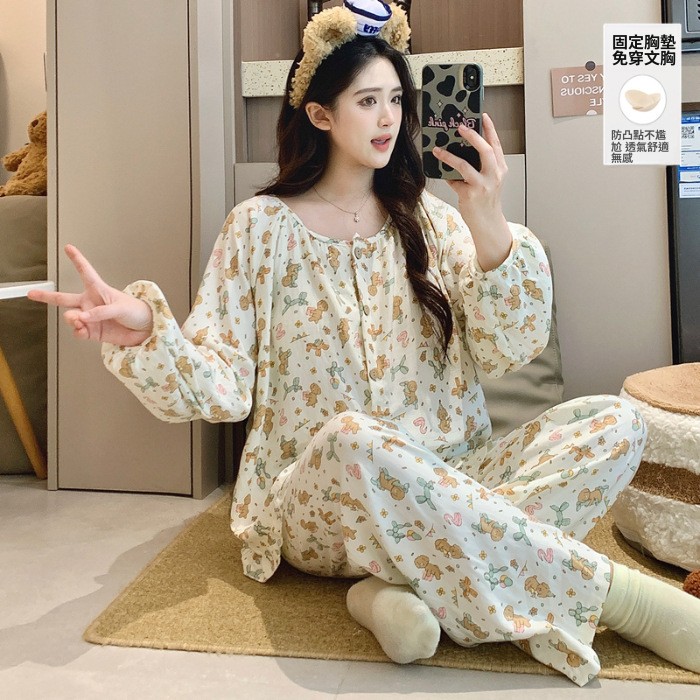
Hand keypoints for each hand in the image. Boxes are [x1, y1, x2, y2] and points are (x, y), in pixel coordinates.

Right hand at [27, 244, 153, 345]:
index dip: (77, 259)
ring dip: (72, 319)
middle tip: (31, 293)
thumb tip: (82, 317)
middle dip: (46, 296)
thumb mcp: (120, 307)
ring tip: (79, 321)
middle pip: (64, 298)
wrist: (145, 330)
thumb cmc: (137, 312)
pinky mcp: (92, 331)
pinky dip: (78, 331)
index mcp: (98, 290)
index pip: (85, 272)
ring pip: (70, 317)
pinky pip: (78, 331)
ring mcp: (90, 318)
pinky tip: (83, 330)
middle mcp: (90, 303)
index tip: (69, 247)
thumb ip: (100, 312)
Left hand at [433, 113, 512, 270]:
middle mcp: (494, 175)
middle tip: (460, 127)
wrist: (488, 223)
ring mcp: (483, 185)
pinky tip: (440, 168)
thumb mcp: (488, 181)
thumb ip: (479, 167)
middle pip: (485, 150)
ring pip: (465, 165)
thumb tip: (459, 152)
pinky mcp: (471, 194)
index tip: (482, 116)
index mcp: (500, 168)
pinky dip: (447, 174)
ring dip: (449, 156)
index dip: (490, 129)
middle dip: (472, 136)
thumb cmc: (486, 201)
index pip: (496, 144)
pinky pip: (454, 180)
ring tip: (438, 150)